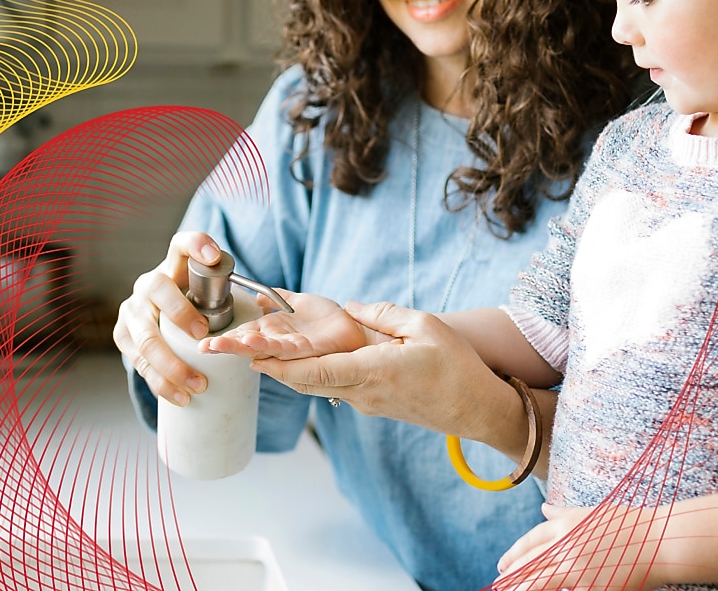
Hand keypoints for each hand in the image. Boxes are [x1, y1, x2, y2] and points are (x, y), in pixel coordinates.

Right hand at [113, 231, 219, 405]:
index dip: (197, 246)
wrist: (156, 315)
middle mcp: (148, 283)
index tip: (215, 257)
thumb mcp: (207, 290)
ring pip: (146, 338)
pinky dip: (160, 383)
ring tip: (198, 385)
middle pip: (159, 291)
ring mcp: (132, 310)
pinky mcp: (123, 336)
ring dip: (171, 365)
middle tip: (204, 337)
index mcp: (172, 266)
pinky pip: (139, 362)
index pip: (183, 245)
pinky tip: (180, 397)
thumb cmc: (192, 303)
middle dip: (181, 315)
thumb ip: (228, 290)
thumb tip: (266, 306)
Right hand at [204, 291, 386, 359]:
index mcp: (274, 332)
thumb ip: (276, 298)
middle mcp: (279, 343)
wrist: (355, 327)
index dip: (226, 337)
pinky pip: (284, 349)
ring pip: (261, 349)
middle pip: (247, 345)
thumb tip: (256, 296)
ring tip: (218, 347)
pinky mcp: (307, 351)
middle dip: (226, 346)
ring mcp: (292, 349)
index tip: (204, 341)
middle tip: (204, 347)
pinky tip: (253, 345)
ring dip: (240, 348)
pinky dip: (267, 347)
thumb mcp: (297, 301)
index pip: (244, 335)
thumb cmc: (329, 319)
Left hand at [249, 301, 503, 434]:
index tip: (252, 356)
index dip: (281, 364)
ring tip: (261, 354)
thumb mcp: (426, 327)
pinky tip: (302, 362)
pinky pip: (335, 389)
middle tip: (240, 352)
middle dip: (271, 368)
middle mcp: (363, 392)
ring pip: (318, 387)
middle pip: (306, 382)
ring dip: (289, 373)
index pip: (317, 370)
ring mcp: (367, 403)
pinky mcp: (374, 406)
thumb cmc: (457, 366)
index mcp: (374, 371)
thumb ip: (384, 315)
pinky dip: (313, 375)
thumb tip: (350, 309)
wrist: (478, 410)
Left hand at [495, 503, 664, 590]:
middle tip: (497, 584)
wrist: (660, 541)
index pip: (530, 542)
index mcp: (565, 526)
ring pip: (540, 582)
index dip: (513, 554)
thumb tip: (543, 509)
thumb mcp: (592, 512)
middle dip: (510, 576)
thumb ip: (563, 515)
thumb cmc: (630, 524)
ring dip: (523, 589)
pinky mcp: (592, 588)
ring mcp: (578, 569)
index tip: (502, 566)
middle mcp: (566, 546)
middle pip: (529, 564)